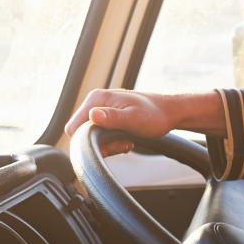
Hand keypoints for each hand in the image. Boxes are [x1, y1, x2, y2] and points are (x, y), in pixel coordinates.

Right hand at [65, 89, 225, 155]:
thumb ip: (112, 118)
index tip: (111, 143)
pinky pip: (100, 136)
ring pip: (92, 137)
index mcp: (96, 99)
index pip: (74, 128)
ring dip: (108, 144)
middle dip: (101, 144)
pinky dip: (112, 142)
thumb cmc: (155, 115)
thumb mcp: (134, 119)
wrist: (170, 113)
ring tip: (126, 142)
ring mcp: (101, 110)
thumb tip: (92, 116)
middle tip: (122, 144)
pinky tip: (126, 141)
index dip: (89, 142)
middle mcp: (95, 102)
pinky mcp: (107, 117)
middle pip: (82, 134)